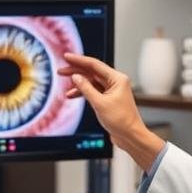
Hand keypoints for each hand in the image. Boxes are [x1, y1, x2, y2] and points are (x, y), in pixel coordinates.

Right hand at [58, 53, 163, 170]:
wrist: (130, 136)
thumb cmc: (121, 121)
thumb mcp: (99, 103)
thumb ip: (86, 88)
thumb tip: (75, 77)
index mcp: (117, 79)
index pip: (94, 65)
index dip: (79, 60)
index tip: (66, 57)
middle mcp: (115, 82)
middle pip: (92, 72)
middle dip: (76, 71)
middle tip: (61, 71)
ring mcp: (112, 90)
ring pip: (91, 82)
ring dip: (78, 84)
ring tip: (64, 86)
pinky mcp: (108, 99)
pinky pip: (93, 91)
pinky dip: (83, 93)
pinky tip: (72, 95)